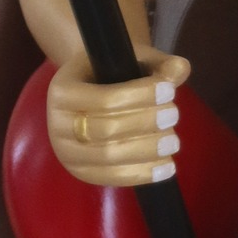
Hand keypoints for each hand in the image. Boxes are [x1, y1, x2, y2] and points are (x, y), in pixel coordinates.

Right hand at [47, 47, 190, 187]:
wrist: (89, 96)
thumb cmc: (112, 74)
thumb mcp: (131, 60)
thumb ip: (156, 63)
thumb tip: (180, 69)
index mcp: (62, 90)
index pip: (104, 99)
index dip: (140, 96)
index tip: (170, 91)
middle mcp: (57, 123)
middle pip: (105, 130)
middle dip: (145, 123)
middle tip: (173, 115)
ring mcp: (66, 152)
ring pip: (109, 157)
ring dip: (146, 150)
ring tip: (173, 141)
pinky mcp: (81, 172)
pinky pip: (112, 178)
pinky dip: (142, 174)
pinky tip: (167, 166)